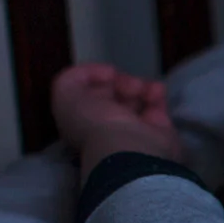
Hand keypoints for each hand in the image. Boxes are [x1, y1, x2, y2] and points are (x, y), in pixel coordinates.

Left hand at [51, 63, 183, 176]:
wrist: (129, 147)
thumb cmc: (95, 123)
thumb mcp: (65, 94)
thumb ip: (72, 78)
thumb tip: (105, 76)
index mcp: (82, 121)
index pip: (87, 94)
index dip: (96, 79)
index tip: (107, 75)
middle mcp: (107, 125)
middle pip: (111, 94)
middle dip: (118, 82)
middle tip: (124, 84)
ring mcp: (132, 128)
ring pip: (133, 96)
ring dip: (137, 85)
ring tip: (139, 89)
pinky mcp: (158, 130)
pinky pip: (156, 103)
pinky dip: (155, 92)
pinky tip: (154, 90)